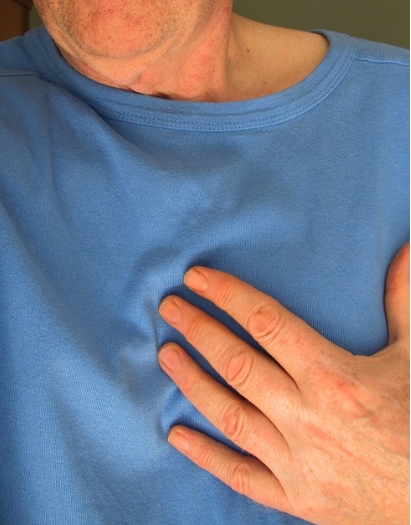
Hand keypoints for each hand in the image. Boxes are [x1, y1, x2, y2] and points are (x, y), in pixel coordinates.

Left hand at [158, 244, 409, 524]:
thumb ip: (403, 302)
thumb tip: (404, 252)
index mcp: (334, 377)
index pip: (266, 322)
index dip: (228, 294)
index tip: (197, 278)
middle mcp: (307, 416)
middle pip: (237, 363)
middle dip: (199, 330)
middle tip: (170, 308)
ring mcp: (296, 460)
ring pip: (229, 414)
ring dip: (192, 382)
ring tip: (166, 355)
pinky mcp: (294, 497)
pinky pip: (240, 475)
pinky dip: (205, 455)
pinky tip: (176, 434)